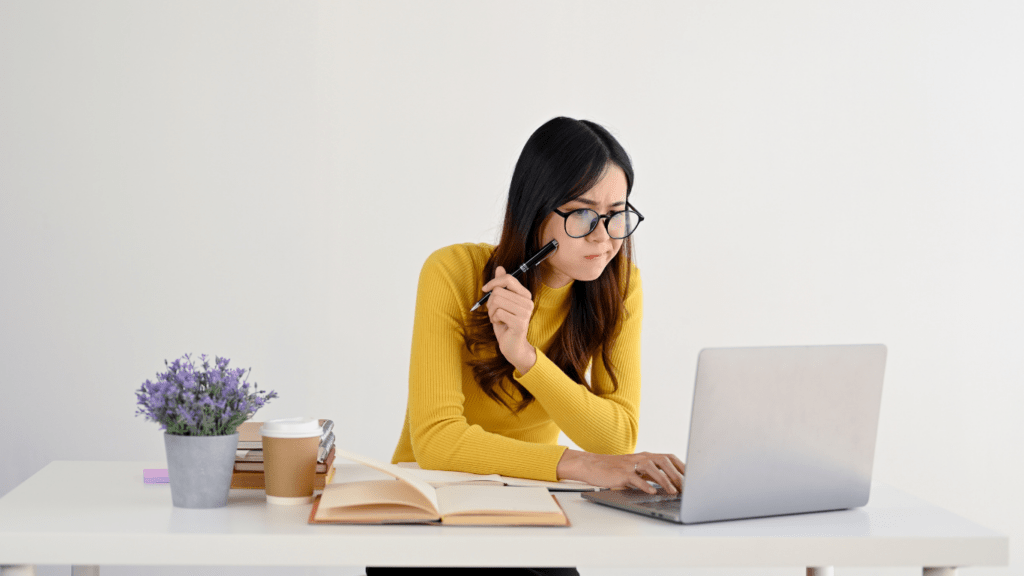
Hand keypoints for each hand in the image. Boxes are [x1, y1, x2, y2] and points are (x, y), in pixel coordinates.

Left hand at [481, 266, 536, 372]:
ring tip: (497, 318)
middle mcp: (528, 302)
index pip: (508, 279)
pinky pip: (498, 313)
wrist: (513, 345)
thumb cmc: (506, 322)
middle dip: (490, 302)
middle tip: (494, 312)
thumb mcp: (502, 302)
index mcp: (525, 294)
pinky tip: (500, 324)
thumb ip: (502, 285)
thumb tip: (500, 267)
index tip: (485, 289)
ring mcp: (525, 313)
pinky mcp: (520, 323)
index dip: (493, 282)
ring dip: (491, 311)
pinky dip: (494, 319)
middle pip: (499, 292)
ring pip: (497, 302)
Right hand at [556, 449, 685, 494]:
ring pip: (651, 468)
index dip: (682, 467)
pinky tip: (652, 492)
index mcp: (646, 456)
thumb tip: (670, 484)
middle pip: (663, 461)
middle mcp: (640, 458)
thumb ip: (650, 474)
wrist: (591, 465)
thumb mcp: (635, 469)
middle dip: (677, 475)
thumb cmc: (614, 469)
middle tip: (686, 488)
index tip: (692, 478)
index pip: (669, 457)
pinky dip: (645, 485)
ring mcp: (630, 465)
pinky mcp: (621, 473)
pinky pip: (635, 478)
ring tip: (673, 492)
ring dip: (664, 480)